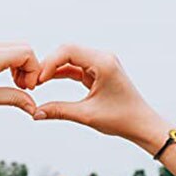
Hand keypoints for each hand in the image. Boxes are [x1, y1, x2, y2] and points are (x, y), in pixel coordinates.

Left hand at [0, 43, 40, 118]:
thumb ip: (14, 99)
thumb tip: (33, 106)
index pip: (26, 53)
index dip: (34, 71)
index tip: (28, 89)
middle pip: (23, 48)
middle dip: (29, 68)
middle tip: (24, 88)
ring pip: (14, 49)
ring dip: (20, 67)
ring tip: (15, 86)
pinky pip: (3, 52)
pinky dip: (10, 64)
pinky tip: (6, 80)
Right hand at [33, 44, 172, 154]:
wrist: (141, 124)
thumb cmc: (122, 119)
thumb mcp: (87, 115)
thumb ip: (59, 111)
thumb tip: (36, 113)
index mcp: (103, 63)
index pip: (68, 51)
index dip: (49, 63)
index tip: (37, 80)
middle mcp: (103, 58)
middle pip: (67, 51)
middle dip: (48, 64)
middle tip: (33, 81)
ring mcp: (101, 63)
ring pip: (70, 59)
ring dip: (53, 69)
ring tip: (37, 83)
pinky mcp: (99, 71)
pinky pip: (75, 68)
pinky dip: (61, 74)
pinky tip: (47, 82)